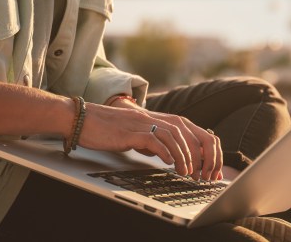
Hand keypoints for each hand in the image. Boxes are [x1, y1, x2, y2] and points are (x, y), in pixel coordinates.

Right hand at [76, 103, 222, 180]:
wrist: (82, 119)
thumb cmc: (106, 128)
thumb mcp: (135, 134)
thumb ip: (152, 140)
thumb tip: (165, 155)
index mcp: (156, 118)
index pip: (189, 128)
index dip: (203, 147)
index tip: (208, 167)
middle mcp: (152, 117)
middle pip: (187, 129)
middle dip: (200, 152)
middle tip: (203, 173)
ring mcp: (142, 123)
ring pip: (173, 135)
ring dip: (184, 155)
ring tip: (187, 172)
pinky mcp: (130, 131)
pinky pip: (153, 139)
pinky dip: (164, 152)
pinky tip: (168, 163)